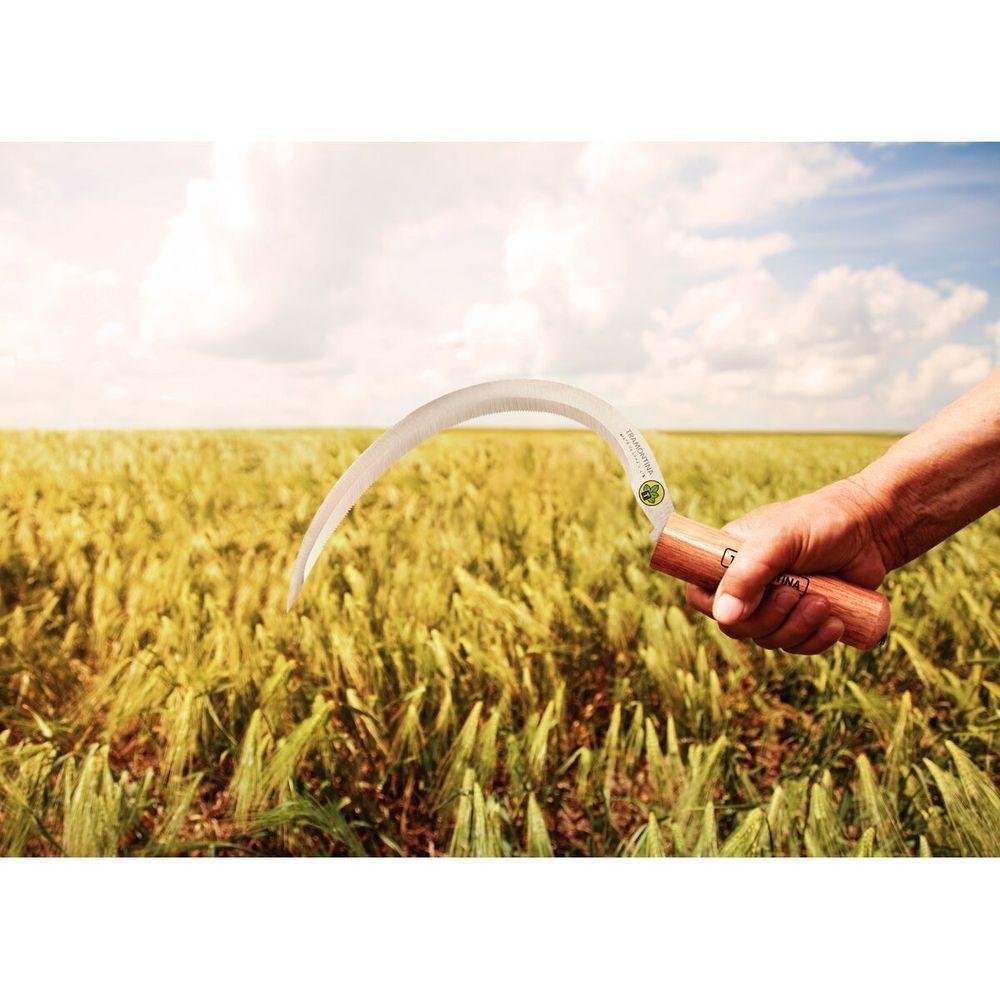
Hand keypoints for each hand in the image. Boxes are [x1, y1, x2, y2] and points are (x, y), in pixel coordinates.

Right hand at [685, 478, 891, 654]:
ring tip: (823, 602)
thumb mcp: (780, 540)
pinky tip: (835, 621)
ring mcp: (777, 604)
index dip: (716, 607)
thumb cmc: (821, 522)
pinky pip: (797, 647)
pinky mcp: (806, 619)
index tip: (744, 602)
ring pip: (768, 640)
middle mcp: (750, 584)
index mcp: (730, 559)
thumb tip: (724, 616)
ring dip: (796, 628)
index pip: (701, 595)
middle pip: (737, 627)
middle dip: (768, 619)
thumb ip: (748, 574)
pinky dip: (815, 640)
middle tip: (795, 594)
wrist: (874, 529)